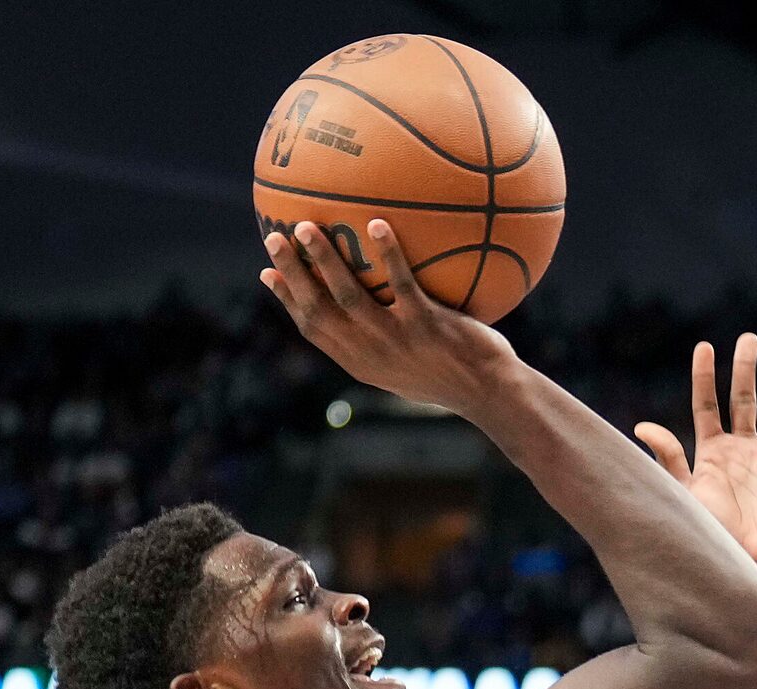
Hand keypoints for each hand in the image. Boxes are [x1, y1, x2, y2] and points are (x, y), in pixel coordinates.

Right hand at [261, 220, 514, 412]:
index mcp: (361, 361)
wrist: (490, 394)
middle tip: (274, 238)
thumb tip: (370, 309)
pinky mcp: (426, 327)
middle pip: (318, 310)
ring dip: (325, 260)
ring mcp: (397, 340)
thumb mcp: (408, 366)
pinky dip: (388, 255)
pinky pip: (402, 285)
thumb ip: (382, 340)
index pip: (313, 329)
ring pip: (349, 296)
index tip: (266, 273)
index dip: (287, 301)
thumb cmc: (453, 375)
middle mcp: (371, 353)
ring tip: (308, 226)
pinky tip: (377, 225)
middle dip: (293, 273)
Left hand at [634, 335, 756, 585]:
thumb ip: (669, 459)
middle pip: (745, 400)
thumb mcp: (684, 493)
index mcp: (712, 452)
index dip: (705, 376)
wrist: (740, 567)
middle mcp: (743, 451)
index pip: (707, 405)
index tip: (705, 347)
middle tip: (749, 338)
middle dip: (746, 369)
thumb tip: (643, 425)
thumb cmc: (708, 536)